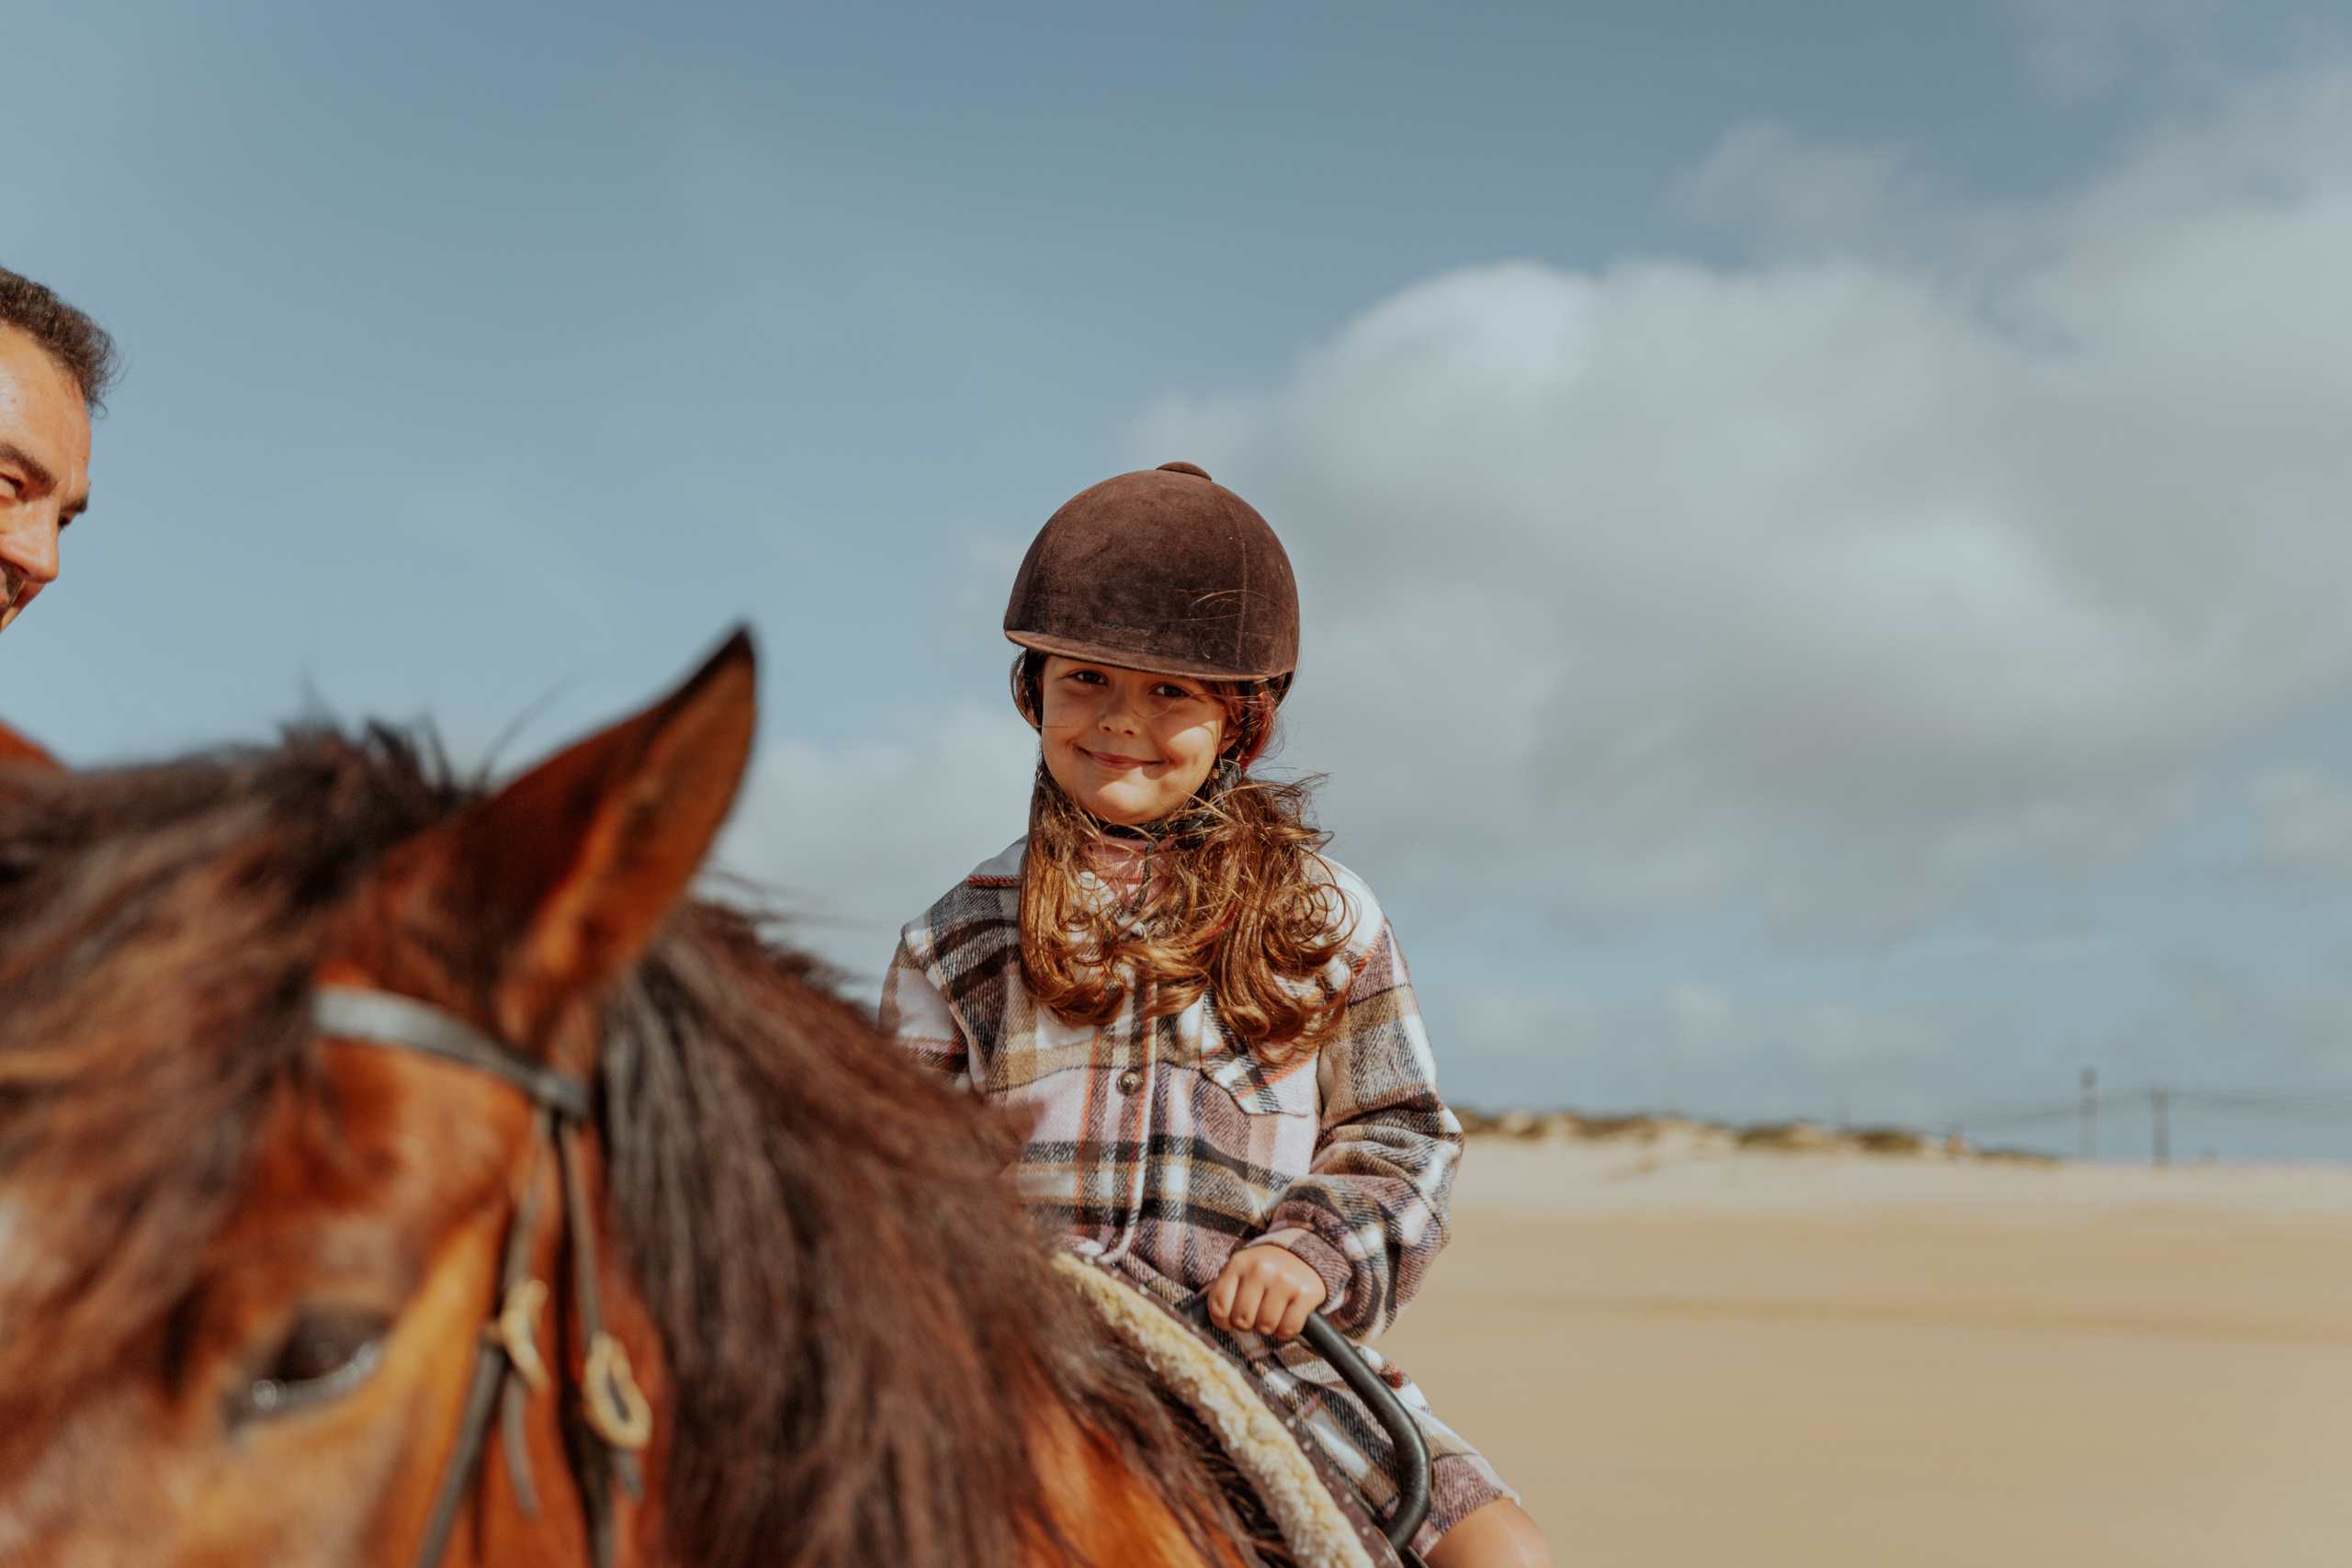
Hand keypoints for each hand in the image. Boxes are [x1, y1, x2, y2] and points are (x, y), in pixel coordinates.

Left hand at [1205, 1245, 1326, 1339]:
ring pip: (1266, 1326)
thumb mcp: (1238, 1271)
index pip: (1218, 1306)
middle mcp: (1260, 1269)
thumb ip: (1217, 1290)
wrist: (1302, 1254)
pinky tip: (1286, 1316)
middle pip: (1242, 1320)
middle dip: (1247, 1324)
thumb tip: (1194, 1312)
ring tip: (1271, 1312)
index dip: (1222, 1321)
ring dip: (1268, 1327)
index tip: (1230, 1319)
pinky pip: (1288, 1328)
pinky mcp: (1305, 1293)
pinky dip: (1286, 1330)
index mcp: (1238, 1263)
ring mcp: (1284, 1281)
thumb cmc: (1263, 1270)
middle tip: (1255, 1314)